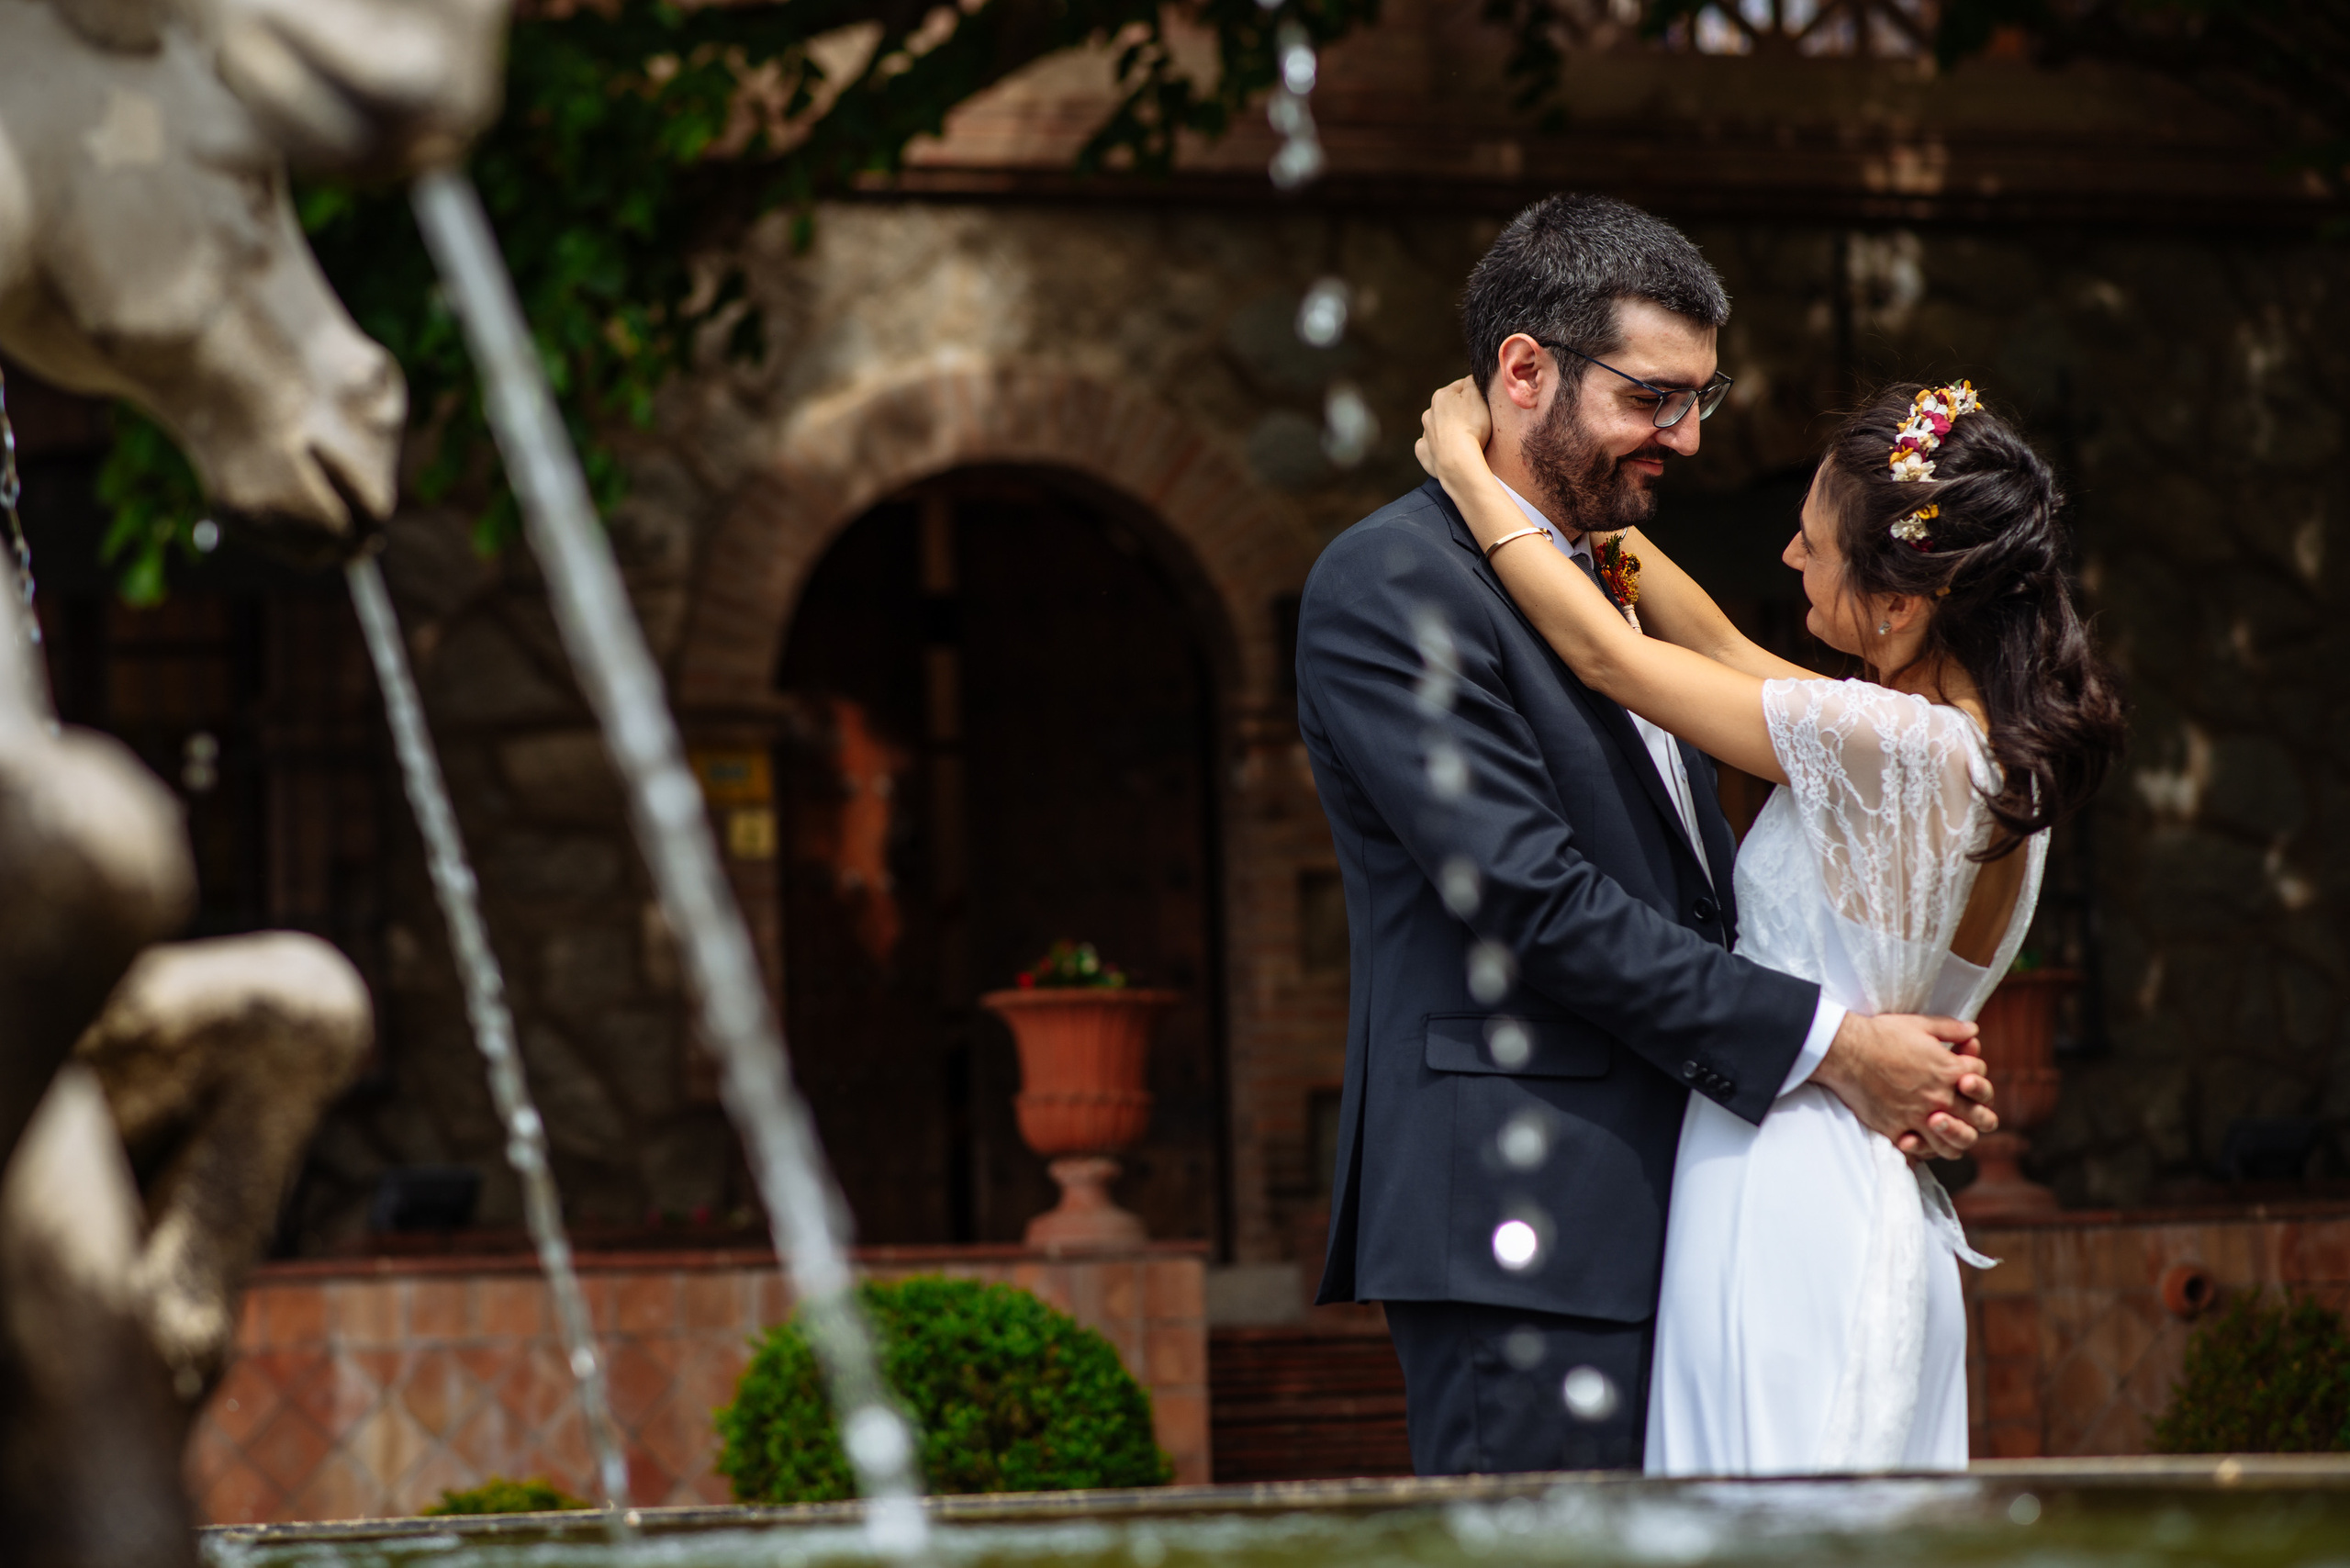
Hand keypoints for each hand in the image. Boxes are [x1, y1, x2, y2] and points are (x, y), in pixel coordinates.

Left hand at [1413, 378, 1493, 494]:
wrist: (1457, 460)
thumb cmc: (1471, 426)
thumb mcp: (1478, 396)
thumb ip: (1473, 382)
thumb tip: (1470, 378)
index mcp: (1442, 396)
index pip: (1461, 386)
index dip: (1475, 392)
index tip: (1485, 401)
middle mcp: (1429, 413)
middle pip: (1449, 408)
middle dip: (1461, 412)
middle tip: (1478, 422)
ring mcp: (1425, 434)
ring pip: (1439, 427)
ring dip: (1449, 430)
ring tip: (1465, 439)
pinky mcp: (1424, 453)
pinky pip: (1431, 448)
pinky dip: (1438, 449)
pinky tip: (1449, 452)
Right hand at [1810, 1011, 1995, 1161]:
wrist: (1845, 1051)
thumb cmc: (1881, 1035)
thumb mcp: (1920, 1024)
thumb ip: (1951, 1028)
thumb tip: (1973, 1030)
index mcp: (1951, 1071)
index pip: (1980, 1077)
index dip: (1974, 1071)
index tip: (1959, 1069)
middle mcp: (1941, 1098)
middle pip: (1981, 1119)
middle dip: (1979, 1114)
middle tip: (1965, 1109)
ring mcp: (1920, 1118)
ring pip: (1955, 1144)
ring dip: (1956, 1138)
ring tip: (1946, 1130)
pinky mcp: (1897, 1130)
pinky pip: (1919, 1151)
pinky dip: (1923, 1149)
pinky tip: (1919, 1140)